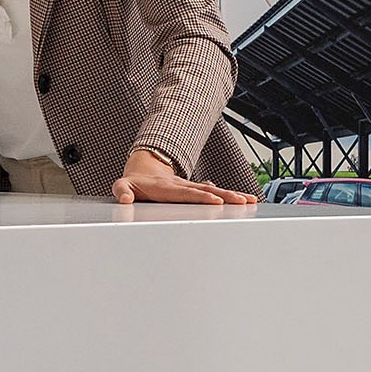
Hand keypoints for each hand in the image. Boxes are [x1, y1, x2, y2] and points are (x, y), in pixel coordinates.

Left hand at [116, 146, 254, 205]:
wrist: (143, 170)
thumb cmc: (134, 183)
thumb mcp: (122, 186)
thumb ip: (121, 192)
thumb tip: (125, 199)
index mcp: (165, 188)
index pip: (186, 193)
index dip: (201, 196)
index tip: (215, 200)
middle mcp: (181, 186)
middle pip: (206, 191)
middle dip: (225, 196)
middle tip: (242, 201)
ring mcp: (189, 188)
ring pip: (214, 191)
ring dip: (232, 196)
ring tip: (249, 201)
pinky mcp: (194, 191)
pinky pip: (213, 193)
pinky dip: (228, 196)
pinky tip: (243, 200)